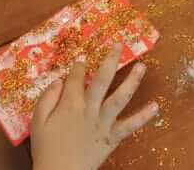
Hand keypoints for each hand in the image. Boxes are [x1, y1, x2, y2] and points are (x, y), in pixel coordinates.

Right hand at [31, 46, 157, 169]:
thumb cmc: (46, 148)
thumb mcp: (37, 121)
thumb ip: (47, 98)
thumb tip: (59, 81)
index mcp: (70, 103)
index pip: (77, 77)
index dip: (80, 66)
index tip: (84, 58)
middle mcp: (90, 109)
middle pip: (102, 80)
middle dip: (111, 60)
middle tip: (119, 44)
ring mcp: (104, 122)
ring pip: (120, 97)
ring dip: (132, 81)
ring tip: (142, 66)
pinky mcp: (113, 137)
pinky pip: (131, 126)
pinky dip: (144, 116)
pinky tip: (156, 106)